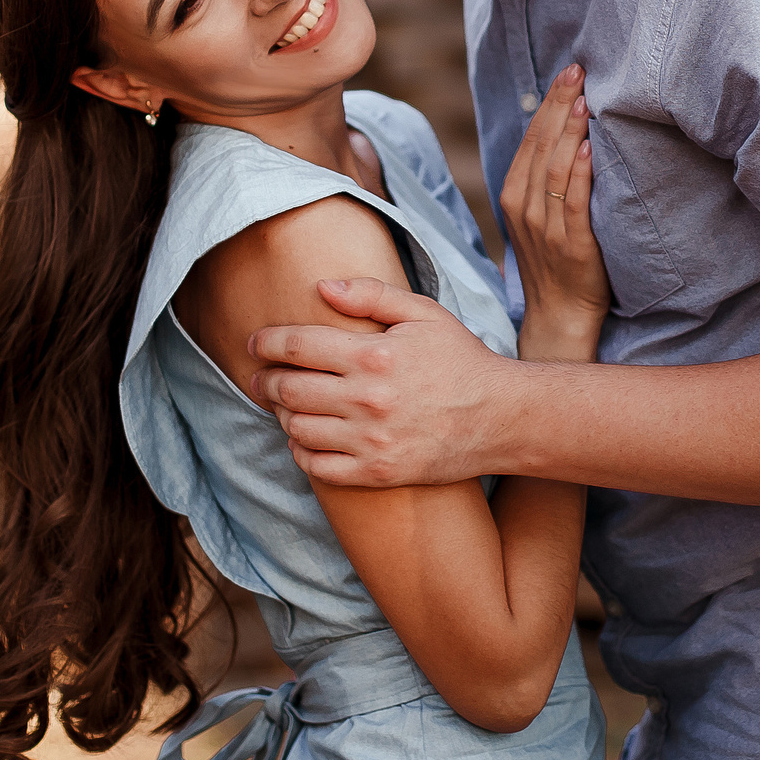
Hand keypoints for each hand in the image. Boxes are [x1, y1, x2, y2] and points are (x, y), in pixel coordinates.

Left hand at [250, 278, 522, 485]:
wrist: (503, 418)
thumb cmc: (462, 360)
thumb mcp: (424, 314)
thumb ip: (371, 294)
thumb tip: (321, 287)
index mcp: (374, 355)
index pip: (297, 345)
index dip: (267, 343)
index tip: (256, 344)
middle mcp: (368, 399)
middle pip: (289, 390)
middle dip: (265, 381)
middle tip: (261, 378)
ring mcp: (371, 440)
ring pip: (298, 429)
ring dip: (283, 415)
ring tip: (285, 406)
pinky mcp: (378, 472)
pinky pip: (318, 467)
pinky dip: (301, 452)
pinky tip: (305, 439)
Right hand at [500, 64, 608, 356]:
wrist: (558, 313)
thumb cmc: (555, 261)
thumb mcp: (539, 214)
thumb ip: (545, 178)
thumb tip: (566, 131)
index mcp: (514, 195)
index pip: (531, 139)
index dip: (548, 104)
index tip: (568, 73)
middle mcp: (524, 207)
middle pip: (540, 146)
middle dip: (559, 105)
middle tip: (578, 70)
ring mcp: (546, 226)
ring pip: (555, 169)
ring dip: (570, 131)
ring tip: (584, 100)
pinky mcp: (572, 244)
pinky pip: (574, 202)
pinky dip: (581, 173)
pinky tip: (591, 148)